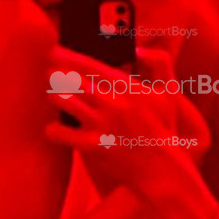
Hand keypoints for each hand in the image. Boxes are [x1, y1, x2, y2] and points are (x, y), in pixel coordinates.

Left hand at [42, 46, 208, 195]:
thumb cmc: (162, 129)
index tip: (53, 51)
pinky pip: (60, 132)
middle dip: (56, 75)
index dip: (68, 56)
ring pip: (63, 100)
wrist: (160, 169)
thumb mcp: (168, 93)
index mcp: (128, 87)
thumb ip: (160, 63)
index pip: (90, 64)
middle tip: (51, 75)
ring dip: (54, 96)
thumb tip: (138, 49)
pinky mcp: (92, 146)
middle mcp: (112, 102)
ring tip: (53, 96)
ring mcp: (101, 124)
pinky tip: (54, 129)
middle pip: (72, 79)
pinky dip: (53, 130)